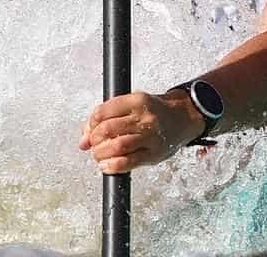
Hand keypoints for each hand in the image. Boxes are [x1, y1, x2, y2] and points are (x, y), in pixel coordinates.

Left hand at [78, 91, 202, 172]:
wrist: (183, 118)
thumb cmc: (153, 112)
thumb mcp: (132, 105)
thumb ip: (105, 118)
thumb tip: (83, 141)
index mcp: (137, 101)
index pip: (103, 112)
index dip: (91, 123)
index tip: (91, 129)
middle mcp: (145, 118)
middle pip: (107, 130)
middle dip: (94, 140)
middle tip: (95, 143)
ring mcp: (150, 137)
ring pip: (116, 146)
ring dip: (101, 153)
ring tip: (100, 154)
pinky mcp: (153, 154)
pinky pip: (127, 163)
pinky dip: (111, 166)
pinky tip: (107, 164)